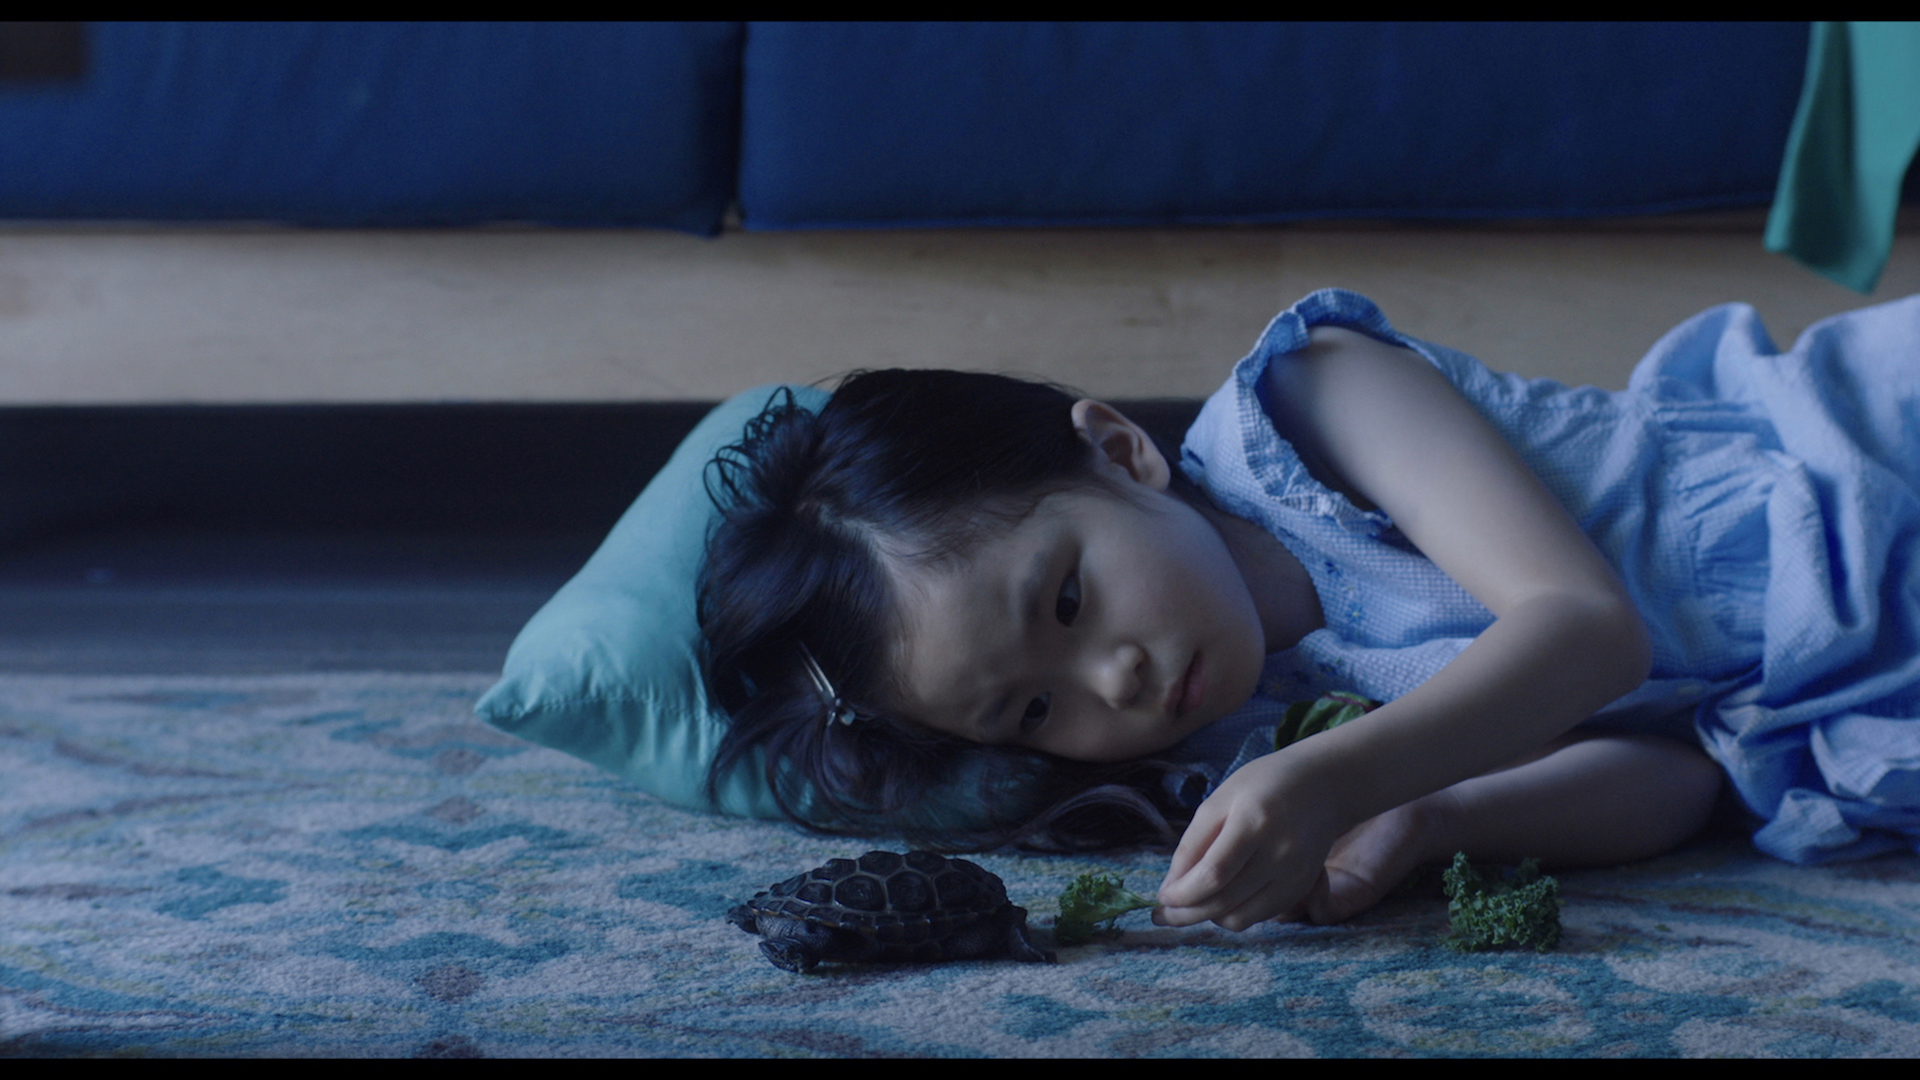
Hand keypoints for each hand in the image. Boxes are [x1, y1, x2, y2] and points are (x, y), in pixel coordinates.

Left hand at [1153, 750, 1343, 930]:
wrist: (1320, 786)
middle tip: (1163, 914)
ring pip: (1241, 917)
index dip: (1183, 894)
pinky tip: (1218, 900)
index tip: (1162, 898)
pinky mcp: (1302, 887)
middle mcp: (1281, 852)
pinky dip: (1233, 913)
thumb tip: (1170, 889)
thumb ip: (1192, 844)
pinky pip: (1259, 916)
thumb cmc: (1261, 786)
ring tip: (1190, 905)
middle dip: (1186, 914)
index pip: (1214, 874)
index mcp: (1255, 821)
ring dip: (1207, 917)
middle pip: (1225, 902)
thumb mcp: (1219, 801)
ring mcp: (1296, 874)